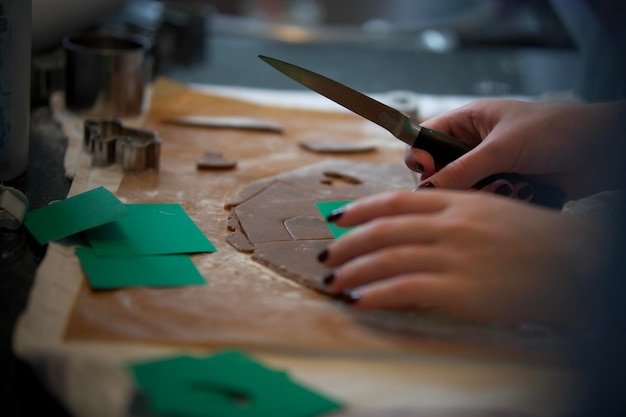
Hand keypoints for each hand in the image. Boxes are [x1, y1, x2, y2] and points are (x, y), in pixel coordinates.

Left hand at [318, 189, 605, 323]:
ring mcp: (452, 257)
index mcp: (456, 203)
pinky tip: (358, 301)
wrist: (576, 263)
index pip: (393, 202)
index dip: (359, 210)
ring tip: (332, 282)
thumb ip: (450, 214)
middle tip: (326, 256)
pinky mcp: (460, 290)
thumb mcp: (491, 211)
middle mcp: (449, 226)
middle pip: (381, 231)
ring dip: (352, 271)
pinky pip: (404, 290)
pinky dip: (375, 295)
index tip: (336, 217)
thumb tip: (412, 225)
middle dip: (346, 244)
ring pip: (385, 259)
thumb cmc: (535, 239)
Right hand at [405, 99, 622, 199]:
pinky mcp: (508, 184)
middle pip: (443, 168)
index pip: (427, 136)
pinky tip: (517, 195)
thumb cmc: (556, 130)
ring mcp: (493, 165)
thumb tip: (429, 187)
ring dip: (480, 192)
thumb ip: (464, 168)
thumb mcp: (504, 146)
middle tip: (464, 189)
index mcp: (470, 121)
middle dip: (451, 182)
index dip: (421, 155)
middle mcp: (477, 144)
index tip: (426, 174)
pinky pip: (488, 199)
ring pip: (465, 188)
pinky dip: (498, 200)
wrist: (603, 149)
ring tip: (502, 188)